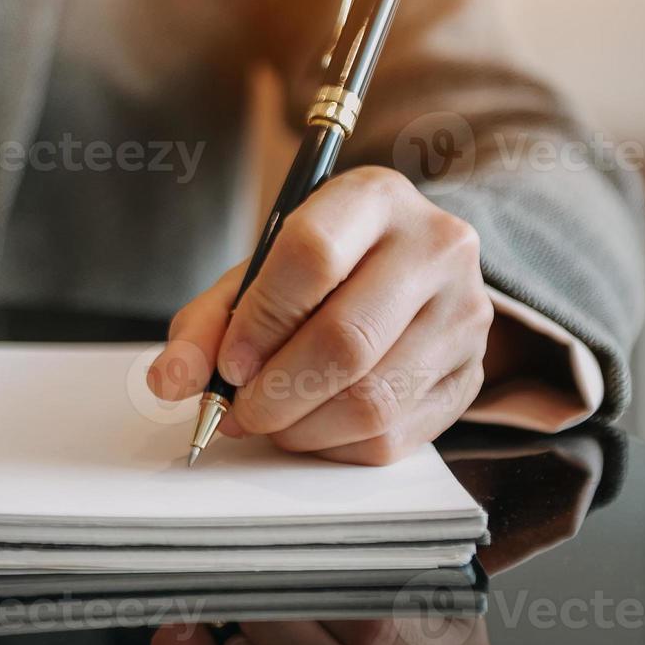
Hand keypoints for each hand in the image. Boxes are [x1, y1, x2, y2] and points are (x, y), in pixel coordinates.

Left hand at [149, 166, 492, 464]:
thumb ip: (206, 323)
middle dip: (275, 391)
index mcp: (373, 198)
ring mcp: (465, 313)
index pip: (313, 255)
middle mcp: (435, 246)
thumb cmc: (319, 273)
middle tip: (239, 409)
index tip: (229, 362)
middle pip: (346, 340)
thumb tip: (173, 381)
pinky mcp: (471, 376)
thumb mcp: (257, 274)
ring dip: (301, 427)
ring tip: (271, 417)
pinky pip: (393, 436)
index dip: (260, 321)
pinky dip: (335, 446)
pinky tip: (313, 425)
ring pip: (372, 399)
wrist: (405, 278)